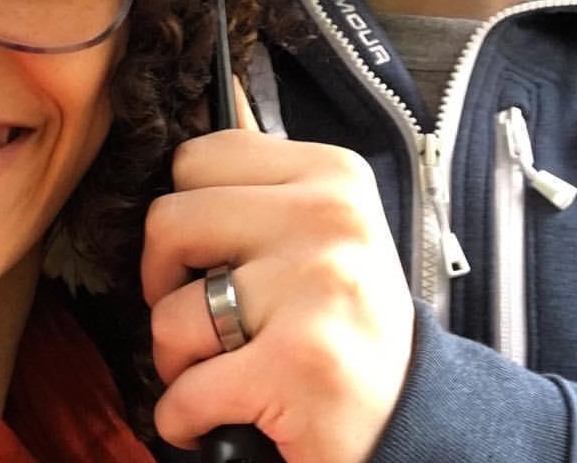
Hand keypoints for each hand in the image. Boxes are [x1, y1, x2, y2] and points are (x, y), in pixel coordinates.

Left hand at [142, 95, 414, 462]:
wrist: (413, 420)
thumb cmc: (343, 320)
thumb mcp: (319, 229)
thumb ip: (257, 191)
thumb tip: (179, 156)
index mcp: (330, 173)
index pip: (196, 159)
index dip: (185, 217)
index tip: (208, 257)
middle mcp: (327, 217)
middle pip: (168, 222)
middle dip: (163, 282)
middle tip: (202, 316)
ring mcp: (315, 286)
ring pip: (170, 313)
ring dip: (177, 360)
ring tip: (222, 370)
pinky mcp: (300, 364)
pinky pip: (183, 391)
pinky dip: (185, 419)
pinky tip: (220, 420)